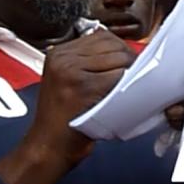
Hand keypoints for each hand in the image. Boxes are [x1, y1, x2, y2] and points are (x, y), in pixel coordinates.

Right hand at [0, 30, 137, 183]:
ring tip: (130, 87)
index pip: (102, 36)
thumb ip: (89, 64)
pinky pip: (117, 77)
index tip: (129, 64)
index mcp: (59, 53)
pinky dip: (127, 85)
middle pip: (113, 44)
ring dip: (130, 72)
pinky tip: (125, 96)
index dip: (121, 49)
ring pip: (118, 58)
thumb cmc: (64, 120)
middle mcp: (62, 57)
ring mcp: (70, 70)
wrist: (48, 146)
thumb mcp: (68, 82)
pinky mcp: (82, 86)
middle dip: (129, 59)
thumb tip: (124, 53)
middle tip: (136, 77)